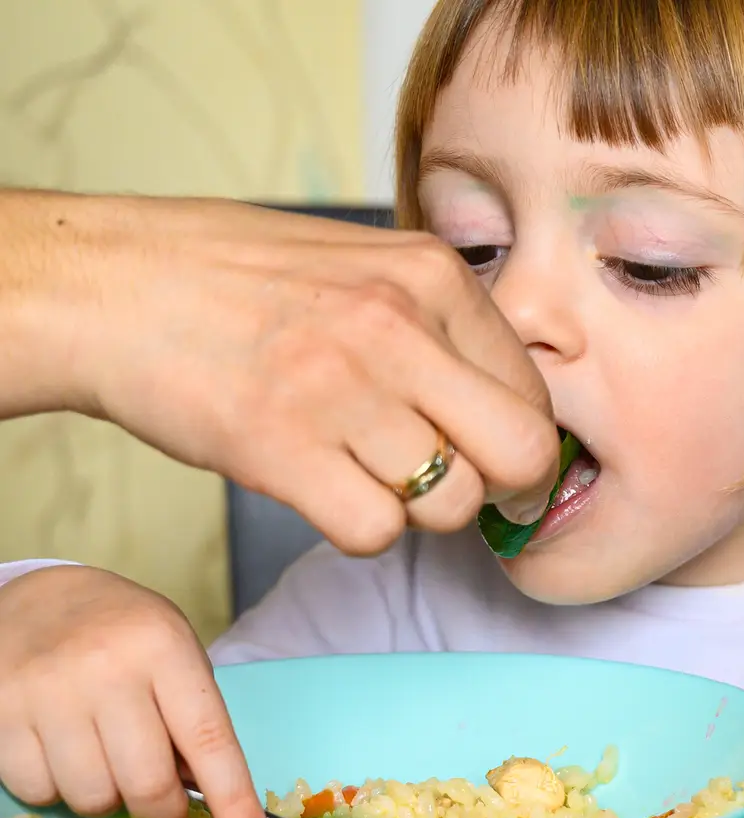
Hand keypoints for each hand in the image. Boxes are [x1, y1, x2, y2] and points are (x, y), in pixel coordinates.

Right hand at [0, 191, 559, 554]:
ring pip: (451, 503)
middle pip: (522, 453)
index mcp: (433, 276)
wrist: (114, 285)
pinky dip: (360, 529)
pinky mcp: (282, 447)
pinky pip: (376, 531)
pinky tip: (326, 491)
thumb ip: (445, 329)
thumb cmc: (242, 283)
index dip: (523, 447)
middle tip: (464, 494)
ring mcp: (341, 387)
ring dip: (418, 512)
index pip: (536, 394)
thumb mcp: (368, 268)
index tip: (497, 466)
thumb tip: (515, 414)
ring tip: (367, 474)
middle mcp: (399, 327)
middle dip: (503, 491)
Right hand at [0, 566, 264, 817]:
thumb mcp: (173, 655)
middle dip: (162, 814)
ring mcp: (46, 693)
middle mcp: (105, 670)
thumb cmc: (121, 633)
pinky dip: (56, 789)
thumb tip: (205, 797)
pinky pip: (37, 791)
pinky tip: (61, 752)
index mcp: (163, 649)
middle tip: (163, 808)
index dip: (232, 799)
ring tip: (105, 761)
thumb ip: (192, 720)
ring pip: (91, 798)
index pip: (208, 740)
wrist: (38, 597)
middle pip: (146, 785)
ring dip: (106, 799)